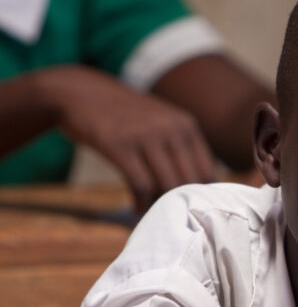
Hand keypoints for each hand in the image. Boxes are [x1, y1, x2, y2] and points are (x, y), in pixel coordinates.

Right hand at [40, 65, 216, 211]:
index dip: (200, 194)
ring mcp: (145, 136)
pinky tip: (137, 207)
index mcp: (186, 124)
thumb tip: (202, 185)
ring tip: (153, 212)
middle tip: (169, 213)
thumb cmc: (126, 115)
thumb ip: (182, 146)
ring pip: (166, 185)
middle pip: (188, 181)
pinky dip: (141, 202)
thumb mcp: (162, 121)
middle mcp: (171, 128)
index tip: (187, 206)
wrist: (82, 93)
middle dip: (180, 202)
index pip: (207, 170)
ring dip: (160, 205)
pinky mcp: (120, 146)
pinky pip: (141, 185)